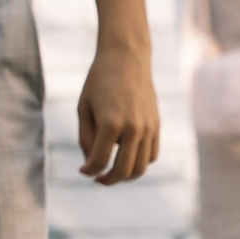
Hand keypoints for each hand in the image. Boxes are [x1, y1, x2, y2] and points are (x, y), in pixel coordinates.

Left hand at [78, 41, 159, 183]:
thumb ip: (86, 138)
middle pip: (123, 171)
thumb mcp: (84, 107)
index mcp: (110, 123)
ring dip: (126, 176)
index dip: (89, 171)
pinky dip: (139, 162)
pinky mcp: (156, 126)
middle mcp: (133, 129)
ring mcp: (148, 129)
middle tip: (98, 179)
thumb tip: (92, 163)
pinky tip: (127, 157)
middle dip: (108, 180)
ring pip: (140, 168)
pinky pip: (151, 155)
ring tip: (113, 172)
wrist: (127, 58)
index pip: (99, 161)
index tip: (83, 171)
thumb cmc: (100, 81)